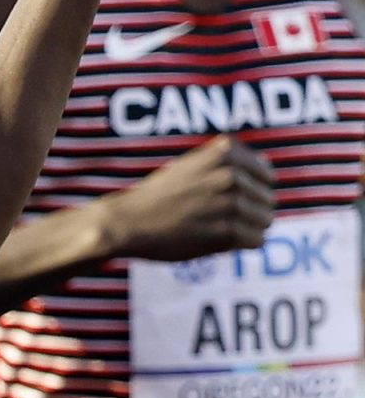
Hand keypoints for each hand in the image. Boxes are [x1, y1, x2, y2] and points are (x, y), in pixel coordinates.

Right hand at [93, 135, 273, 261]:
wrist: (128, 221)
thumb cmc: (158, 195)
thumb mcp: (191, 165)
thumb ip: (227, 164)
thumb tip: (268, 169)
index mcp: (223, 152)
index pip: (266, 173)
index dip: (251, 188)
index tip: (227, 197)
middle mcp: (230, 174)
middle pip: (267, 199)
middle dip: (249, 210)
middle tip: (216, 217)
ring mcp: (230, 203)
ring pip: (265, 220)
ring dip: (245, 228)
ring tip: (216, 228)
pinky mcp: (228, 231)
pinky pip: (257, 240)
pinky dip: (241, 244)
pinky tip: (216, 240)